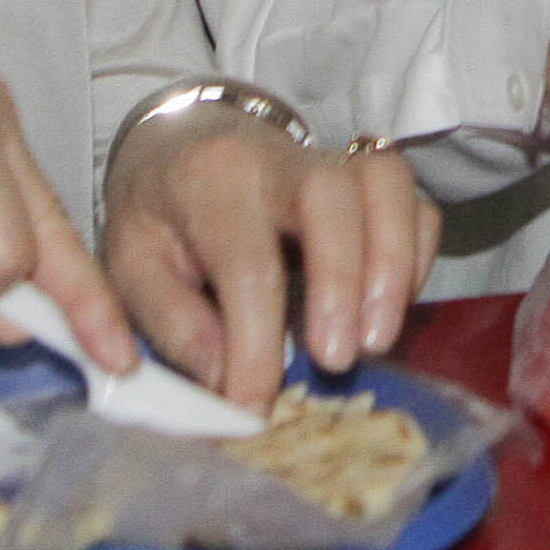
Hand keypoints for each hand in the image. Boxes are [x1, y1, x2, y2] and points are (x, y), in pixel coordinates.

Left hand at [103, 120, 443, 407]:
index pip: (246, 262)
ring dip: (394, 265)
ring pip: (387, 186)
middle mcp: (278, 159)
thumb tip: (224, 381)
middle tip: (336, 361)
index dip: (254, 344)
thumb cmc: (159, 212)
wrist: (183, 141)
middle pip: (331, 198)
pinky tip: (391, 309)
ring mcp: (332, 161)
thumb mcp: (132, 264)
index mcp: (211, 181)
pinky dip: (416, 256)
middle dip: (341, 284)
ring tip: (377, 339)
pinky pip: (414, 202)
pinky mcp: (369, 176)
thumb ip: (172, 322)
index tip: (253, 407)